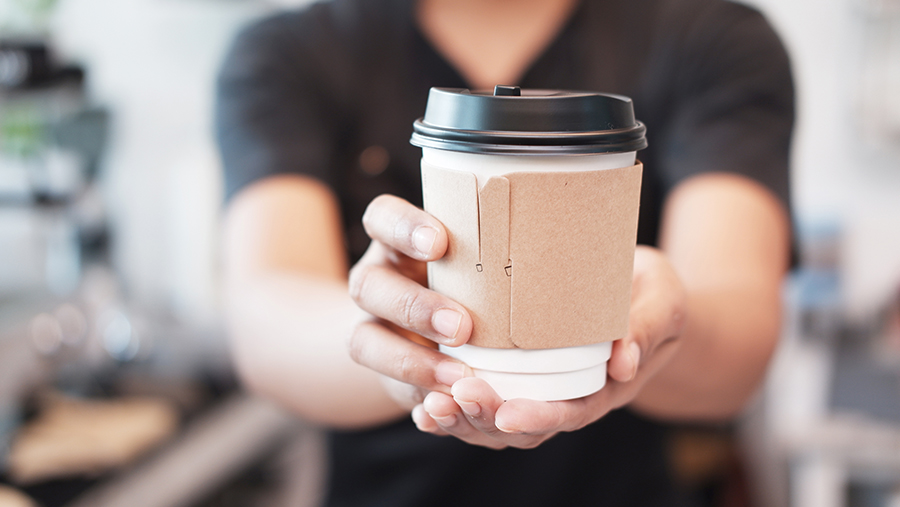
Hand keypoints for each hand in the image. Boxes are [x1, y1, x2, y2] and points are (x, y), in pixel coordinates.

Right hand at [347, 195, 474, 410]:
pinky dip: (417, 394)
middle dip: (414, 308)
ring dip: (411, 362)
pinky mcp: (383, 370)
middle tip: (461, 327)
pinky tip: (445, 404)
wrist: (432, 326)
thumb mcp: (475, 254)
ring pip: (365, 341)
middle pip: (368, 285)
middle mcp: (375, 279)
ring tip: (458, 376)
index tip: (439, 242)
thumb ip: (489, 249)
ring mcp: (370, 325)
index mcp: (396, 239)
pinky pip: (386, 385)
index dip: (403, 228)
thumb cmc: (472, 275)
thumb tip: (543, 239)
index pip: (382, 218)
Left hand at [412, 246, 686, 448]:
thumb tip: (624, 362)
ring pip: (496, 421)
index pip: (572, 411)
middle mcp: (569, 396)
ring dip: (462, 420)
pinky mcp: (516, 375)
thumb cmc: (653, 293)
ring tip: (430, 408)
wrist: (640, 291)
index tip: (505, 412)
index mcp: (605, 385)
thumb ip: (648, 326)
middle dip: (485, 418)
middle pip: (524, 424)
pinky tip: (422, 407)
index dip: (538, 415)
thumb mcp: (663, 300)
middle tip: (452, 398)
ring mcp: (541, 390)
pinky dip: (452, 410)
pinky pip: (482, 403)